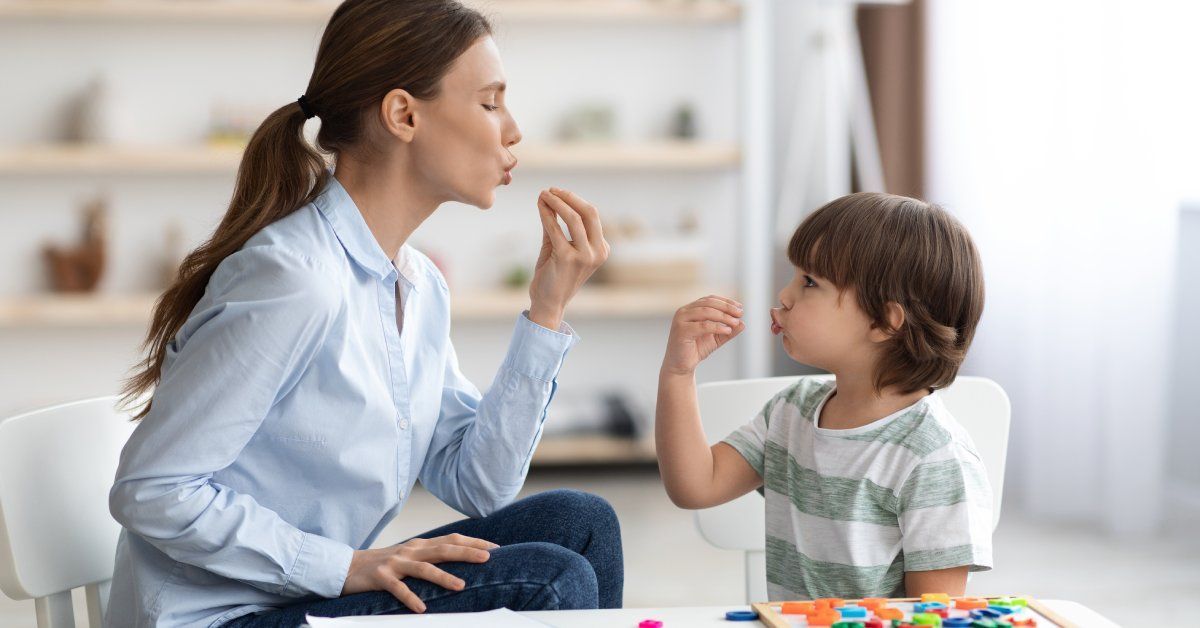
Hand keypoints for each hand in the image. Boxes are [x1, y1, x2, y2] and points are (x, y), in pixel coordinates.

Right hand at [340, 533, 497, 612]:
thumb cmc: (385, 564)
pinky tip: (421, 609)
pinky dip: (410, 597)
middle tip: (487, 558)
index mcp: (420, 545)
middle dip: (466, 552)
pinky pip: (398, 588)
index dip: (473, 542)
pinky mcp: (380, 577)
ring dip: (443, 577)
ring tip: (461, 586)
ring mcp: (395, 563)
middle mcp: (410, 551)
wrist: (348, 567)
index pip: (451, 539)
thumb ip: (431, 556)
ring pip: (423, 568)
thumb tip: (460, 559)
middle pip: (442, 549)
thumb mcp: (410, 556)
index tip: (495, 547)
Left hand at [529, 187, 608, 329]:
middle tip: (552, 189)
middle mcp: (598, 252)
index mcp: (602, 249)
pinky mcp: (567, 259)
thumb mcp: (559, 246)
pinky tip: (540, 206)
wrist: (548, 302)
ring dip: (557, 202)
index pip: (592, 216)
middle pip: (589, 213)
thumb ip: (557, 225)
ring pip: (574, 218)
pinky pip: (556, 229)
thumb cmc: (553, 275)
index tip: (556, 193)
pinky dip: (547, 214)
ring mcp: (585, 256)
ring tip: (544, 194)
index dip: (574, 200)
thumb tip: (550, 199)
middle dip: (569, 197)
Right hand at [662, 295, 744, 375]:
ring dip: (724, 316)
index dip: (726, 302)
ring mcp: (681, 320)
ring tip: (735, 322)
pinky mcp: (681, 331)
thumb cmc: (696, 349)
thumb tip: (743, 323)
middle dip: (727, 307)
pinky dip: (717, 326)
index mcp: (691, 309)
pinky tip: (727, 330)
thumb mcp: (716, 338)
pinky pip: (702, 325)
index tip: (740, 307)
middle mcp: (684, 311)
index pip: (710, 299)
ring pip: (706, 312)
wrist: (681, 366)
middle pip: (708, 303)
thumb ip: (729, 331)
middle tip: (740, 313)